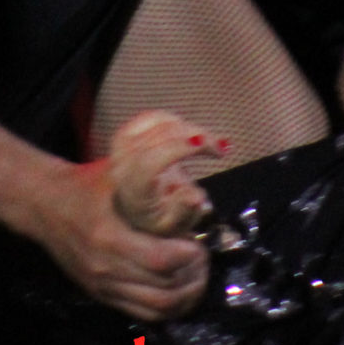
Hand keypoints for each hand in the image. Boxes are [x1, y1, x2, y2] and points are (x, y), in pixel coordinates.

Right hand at [26, 158, 210, 321]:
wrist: (44, 205)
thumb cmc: (85, 186)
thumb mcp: (118, 175)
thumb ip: (152, 183)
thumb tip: (196, 195)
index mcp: (109, 237)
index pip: (160, 261)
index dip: (188, 257)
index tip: (198, 242)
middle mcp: (105, 268)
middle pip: (163, 290)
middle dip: (193, 276)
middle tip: (202, 258)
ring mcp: (102, 286)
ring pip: (156, 308)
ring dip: (184, 296)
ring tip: (195, 276)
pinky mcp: (101, 295)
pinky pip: (142, 314)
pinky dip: (167, 308)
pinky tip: (179, 291)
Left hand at [106, 110, 228, 236]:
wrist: (131, 207)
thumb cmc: (154, 217)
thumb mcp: (172, 227)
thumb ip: (185, 213)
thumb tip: (196, 198)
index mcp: (132, 188)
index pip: (153, 160)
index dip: (179, 147)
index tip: (206, 145)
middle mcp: (123, 163)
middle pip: (161, 137)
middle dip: (196, 136)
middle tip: (221, 148)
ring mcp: (122, 145)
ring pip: (161, 123)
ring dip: (190, 129)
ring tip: (209, 143)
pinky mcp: (127, 132)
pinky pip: (154, 117)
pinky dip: (177, 121)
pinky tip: (190, 133)